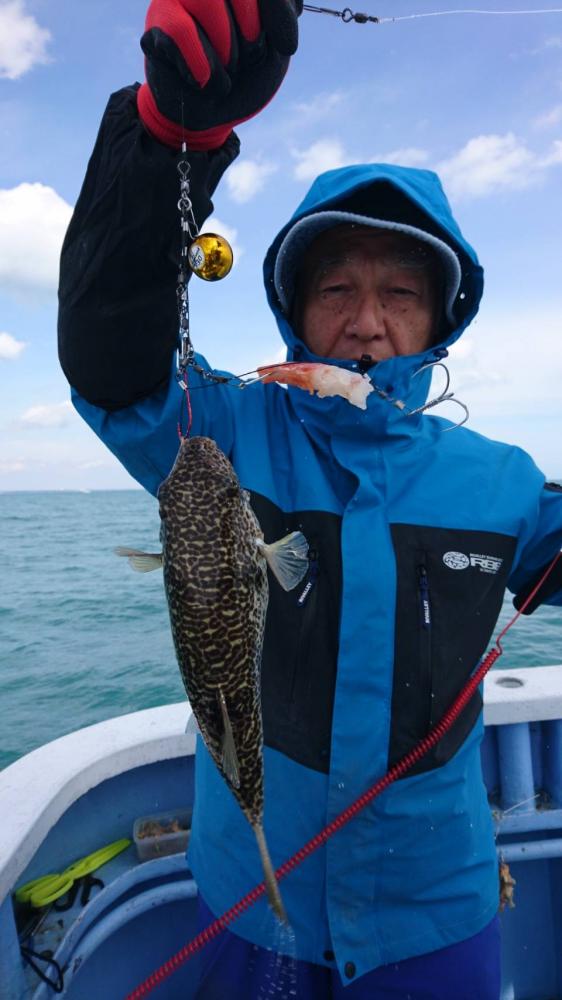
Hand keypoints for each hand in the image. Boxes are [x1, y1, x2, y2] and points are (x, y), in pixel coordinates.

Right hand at [138, 0, 301, 149]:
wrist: (213, 116)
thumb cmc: (246, 77)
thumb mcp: (276, 48)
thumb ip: (280, 12)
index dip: (278, 10)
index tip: (286, 47)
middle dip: (251, 35)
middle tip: (248, 61)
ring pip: (205, 2)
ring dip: (227, 50)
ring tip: (225, 70)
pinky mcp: (158, 20)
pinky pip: (180, 31)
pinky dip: (202, 64)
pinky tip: (204, 81)